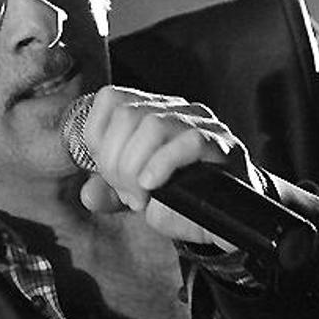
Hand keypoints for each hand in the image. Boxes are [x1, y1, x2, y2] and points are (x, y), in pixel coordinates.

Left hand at [77, 85, 256, 247]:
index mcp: (151, 111)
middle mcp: (176, 109)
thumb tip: (89, 194)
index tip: (108, 175)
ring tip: (143, 197)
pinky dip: (162, 165)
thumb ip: (110, 192)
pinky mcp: (223, 144)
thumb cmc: (182, 200)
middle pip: (127, 114)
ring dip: (136, 169)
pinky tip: (155, 185)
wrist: (229, 218)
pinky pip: (189, 141)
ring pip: (153, 125)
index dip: (99, 139)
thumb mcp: (137, 196)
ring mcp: (202, 123)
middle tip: (128, 194)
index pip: (111, 99)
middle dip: (116, 163)